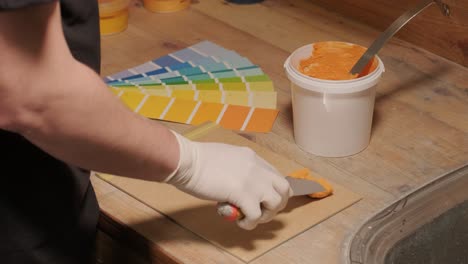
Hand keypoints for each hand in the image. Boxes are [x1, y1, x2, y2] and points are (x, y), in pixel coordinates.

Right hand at [165, 131, 291, 229]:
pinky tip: (239, 221)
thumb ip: (237, 168)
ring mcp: (252, 181)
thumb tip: (237, 183)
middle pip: (284, 188)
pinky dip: (249, 222)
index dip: (274, 190)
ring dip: (265, 215)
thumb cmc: (197, 159)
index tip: (265, 200)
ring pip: (276, 203)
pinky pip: (256, 215)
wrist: (187, 161)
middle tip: (262, 212)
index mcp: (251, 157)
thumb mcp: (226, 157)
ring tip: (250, 218)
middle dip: (277, 204)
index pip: (275, 175)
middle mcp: (257, 168)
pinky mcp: (243, 194)